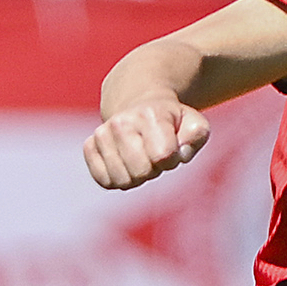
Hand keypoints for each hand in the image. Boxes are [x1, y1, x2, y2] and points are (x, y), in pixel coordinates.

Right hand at [85, 99, 210, 189]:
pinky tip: (125, 163)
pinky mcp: (89, 146)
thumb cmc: (171, 120)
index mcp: (150, 115)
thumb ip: (196, 136)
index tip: (172, 149)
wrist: (139, 104)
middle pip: (141, 172)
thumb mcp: (194, 123)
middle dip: (154, 170)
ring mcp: (102, 134)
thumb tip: (181, 153)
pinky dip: (118, 179)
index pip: (163, 157)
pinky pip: (104, 181)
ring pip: (122, 180)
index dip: (172, 160)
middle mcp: (121, 122)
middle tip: (155, 154)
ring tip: (141, 156)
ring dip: (136, 176)